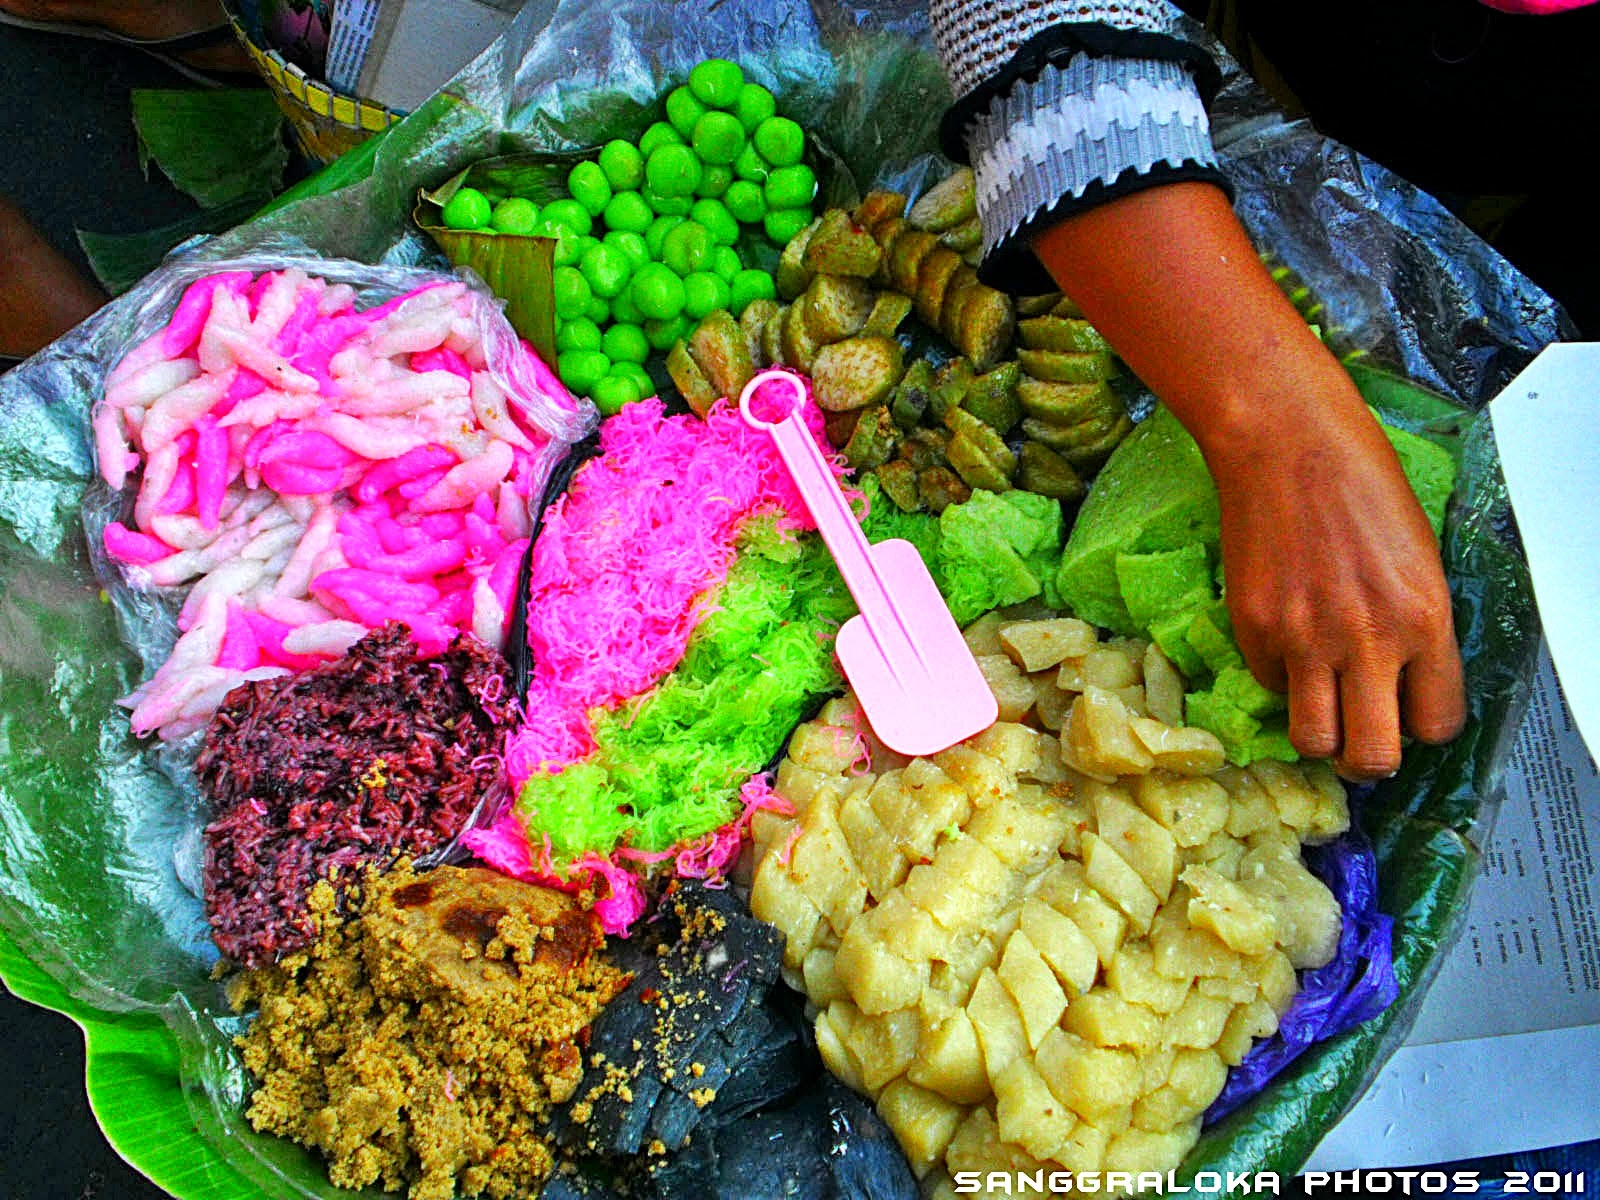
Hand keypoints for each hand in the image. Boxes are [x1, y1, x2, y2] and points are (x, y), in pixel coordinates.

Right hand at [1203, 376, 1464, 778]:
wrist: (1288, 447)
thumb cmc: (1362, 487)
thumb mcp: (1418, 561)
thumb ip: (1415, 629)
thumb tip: (1398, 683)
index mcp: (1424, 621)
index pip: (1436, 725)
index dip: (1420, 728)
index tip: (1406, 717)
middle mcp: (1367, 641)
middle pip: (1373, 756)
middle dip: (1367, 762)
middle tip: (1359, 745)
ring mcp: (1305, 639)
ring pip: (1313, 740)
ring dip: (1318, 735)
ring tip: (1319, 708)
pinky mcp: (1255, 629)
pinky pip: (1269, 683)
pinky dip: (1278, 674)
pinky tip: (1285, 636)